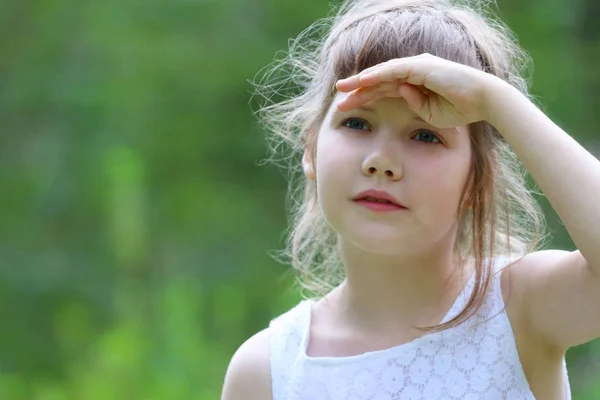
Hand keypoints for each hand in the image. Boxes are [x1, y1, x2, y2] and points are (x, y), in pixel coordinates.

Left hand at [335, 53, 500, 128]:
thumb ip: (414, 104)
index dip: (365, 97)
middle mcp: (413, 71)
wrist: (483, 101)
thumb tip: (400, 94)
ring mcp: (417, 66)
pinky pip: (393, 70)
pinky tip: (362, 81)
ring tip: (343, 88)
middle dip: (358, 90)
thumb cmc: (461, 108)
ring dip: (361, 81)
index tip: (348, 107)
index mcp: (414, 83)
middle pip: (378, 81)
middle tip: (339, 98)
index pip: (383, 90)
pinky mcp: (421, 66)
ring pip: (382, 73)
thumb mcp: (430, 113)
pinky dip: (377, 75)